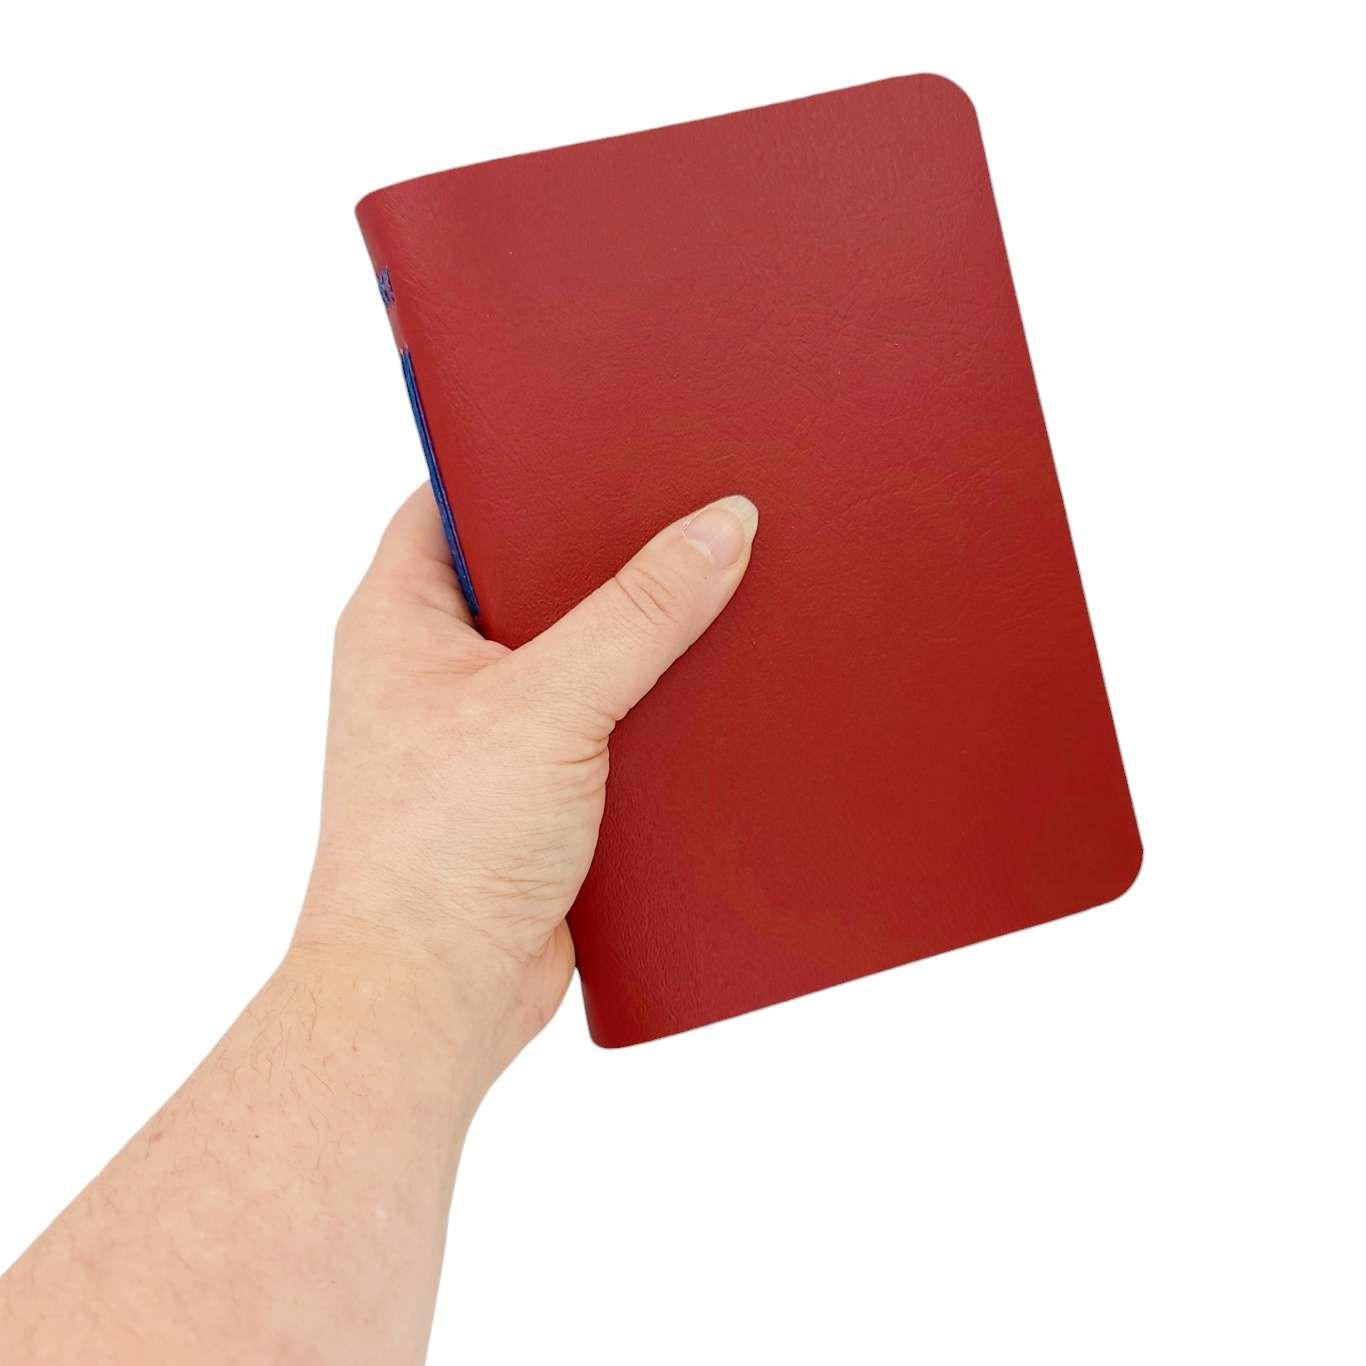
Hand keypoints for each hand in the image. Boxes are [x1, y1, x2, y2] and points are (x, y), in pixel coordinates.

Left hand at [294, 487, 757, 1077]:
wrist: (433, 999)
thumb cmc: (440, 851)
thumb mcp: (550, 705)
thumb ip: (639, 611)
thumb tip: (720, 526)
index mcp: (404, 618)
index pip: (459, 499)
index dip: (528, 461)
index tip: (609, 436)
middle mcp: (437, 666)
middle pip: (533, 574)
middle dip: (607, 554)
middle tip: (688, 512)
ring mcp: (485, 729)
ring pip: (575, 653)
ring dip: (636, 642)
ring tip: (715, 598)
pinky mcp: (530, 788)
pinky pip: (598, 721)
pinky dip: (644, 711)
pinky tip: (705, 699)